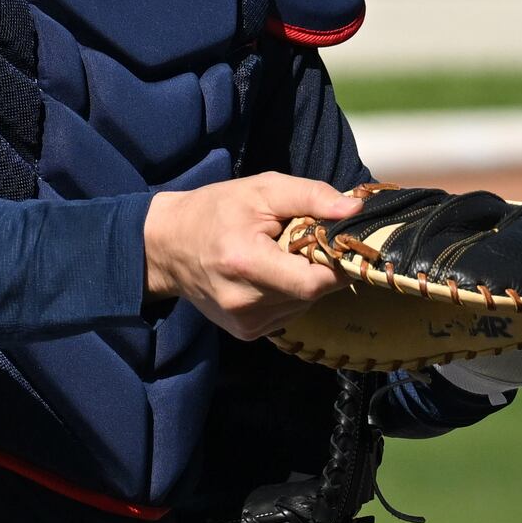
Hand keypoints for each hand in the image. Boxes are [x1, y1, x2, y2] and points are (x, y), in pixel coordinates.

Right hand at [143, 174, 360, 342]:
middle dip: (320, 267)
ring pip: (303, 305)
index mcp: (248, 264)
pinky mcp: (246, 333)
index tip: (340, 242)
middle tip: (305, 242)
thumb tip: (354, 209)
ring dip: (305, 281)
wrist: (167, 246)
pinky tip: (270, 275)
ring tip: (282, 256)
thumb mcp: (262, 189)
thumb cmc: (215, 211)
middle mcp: (246, 303)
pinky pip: (288, 314)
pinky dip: (289, 294)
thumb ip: (310, 196)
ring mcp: (245, 324)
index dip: (337, 263)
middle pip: (312, 294)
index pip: (315, 281)